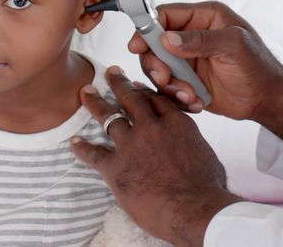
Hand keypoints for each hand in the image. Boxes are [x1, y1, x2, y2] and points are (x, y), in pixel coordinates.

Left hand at [71, 67, 240, 246]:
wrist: (194, 210)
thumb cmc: (207, 188)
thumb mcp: (206, 156)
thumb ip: (193, 146)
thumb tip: (192, 151)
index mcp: (176, 123)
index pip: (157, 99)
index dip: (145, 91)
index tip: (136, 85)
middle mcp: (152, 128)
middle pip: (131, 98)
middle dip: (119, 83)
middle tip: (110, 73)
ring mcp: (131, 146)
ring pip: (109, 117)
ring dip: (95, 103)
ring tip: (86, 93)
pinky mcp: (116, 168)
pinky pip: (94, 154)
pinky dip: (83, 148)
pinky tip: (75, 142)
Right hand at [129, 1, 282, 144]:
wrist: (267, 98)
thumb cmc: (258, 65)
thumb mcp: (233, 46)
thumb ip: (200, 40)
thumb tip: (167, 38)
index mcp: (203, 17)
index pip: (165, 15)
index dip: (147, 28)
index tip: (136, 47)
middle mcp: (191, 36)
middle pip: (153, 44)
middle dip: (155, 64)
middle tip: (165, 79)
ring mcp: (187, 59)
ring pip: (157, 68)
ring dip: (169, 85)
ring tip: (190, 96)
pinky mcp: (186, 81)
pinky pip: (167, 88)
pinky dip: (176, 98)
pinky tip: (196, 103)